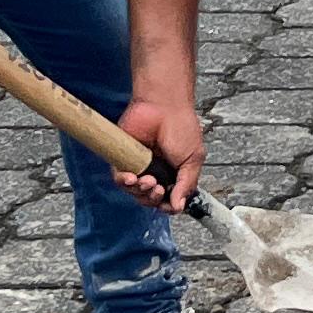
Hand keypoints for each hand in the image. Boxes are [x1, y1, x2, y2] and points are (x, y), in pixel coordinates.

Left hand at [115, 92, 206, 210]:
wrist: (163, 106)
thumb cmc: (181, 127)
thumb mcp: (193, 159)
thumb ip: (187, 185)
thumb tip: (179, 207)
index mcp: (174, 173)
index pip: (168, 199)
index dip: (167, 206)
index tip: (168, 204)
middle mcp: (156, 172)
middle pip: (149, 199)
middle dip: (153, 199)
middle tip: (158, 188)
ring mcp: (139, 166)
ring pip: (133, 192)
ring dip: (140, 192)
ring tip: (148, 181)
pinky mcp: (123, 158)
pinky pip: (119, 178)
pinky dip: (124, 182)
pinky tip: (132, 177)